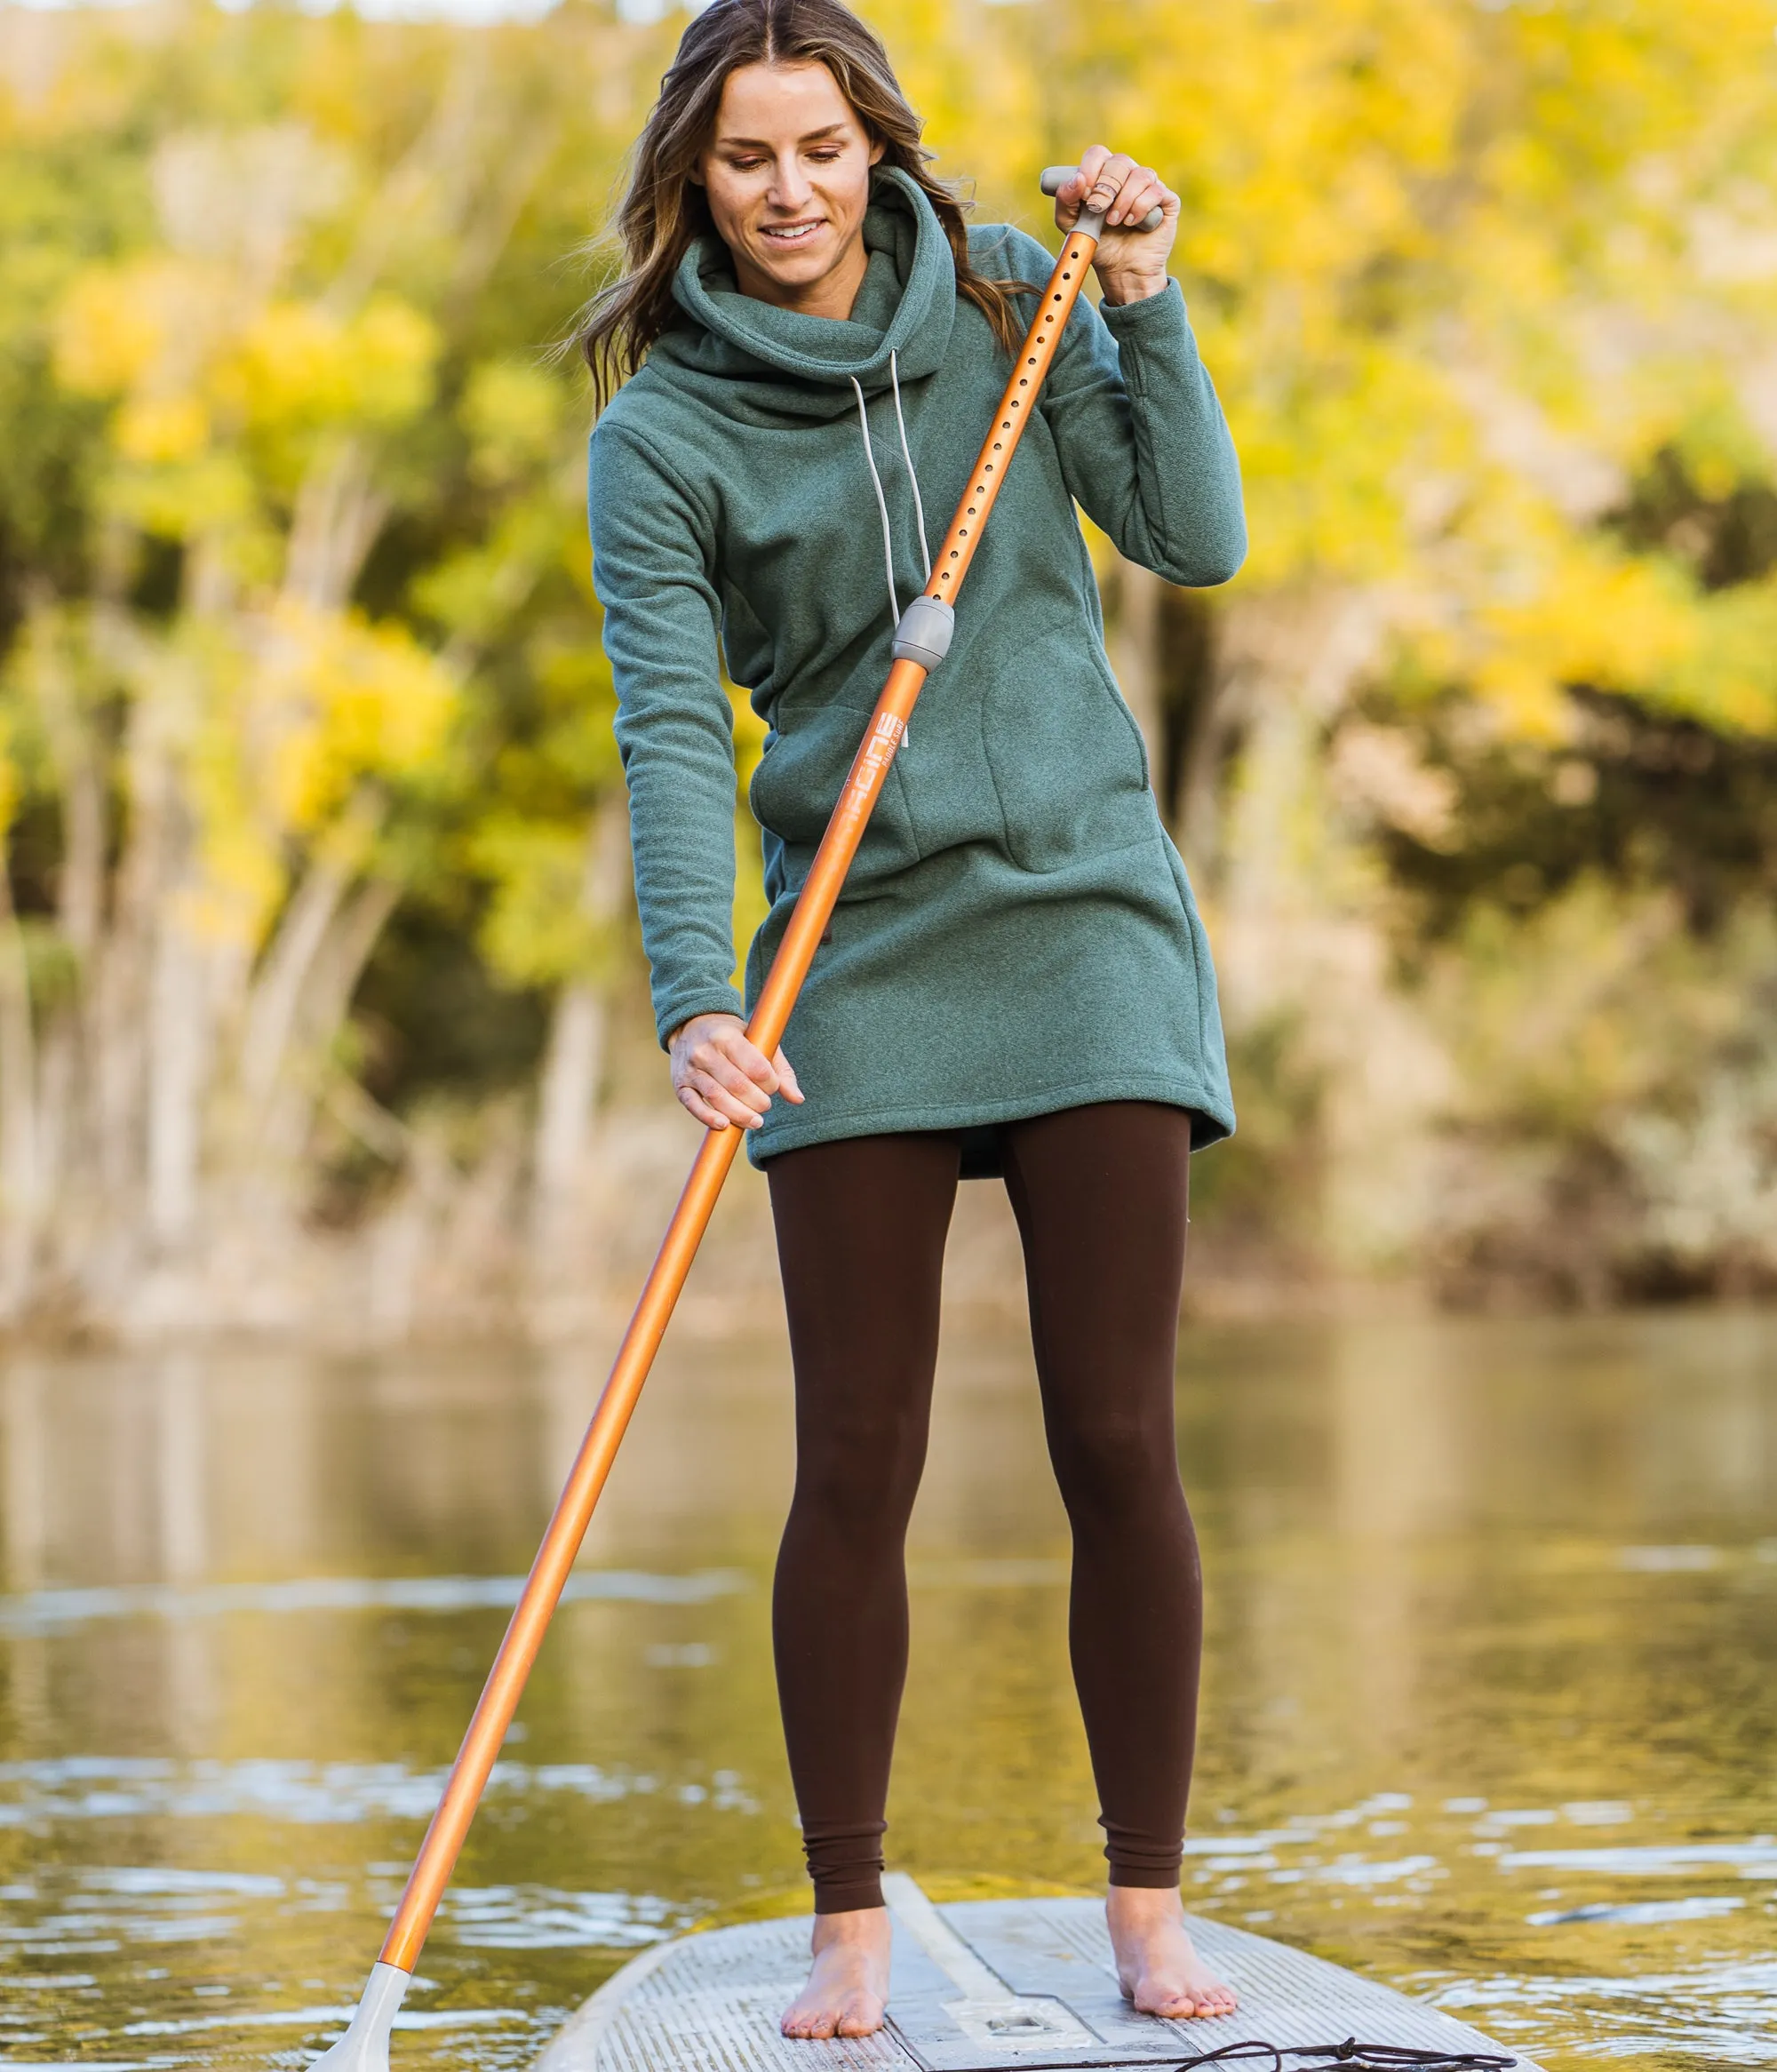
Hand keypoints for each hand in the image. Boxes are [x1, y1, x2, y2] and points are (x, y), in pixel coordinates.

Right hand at [668, 1012, 802, 1131]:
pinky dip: (709, 1118)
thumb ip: (780, 1069)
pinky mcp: (681, 1085)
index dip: (770, 1083)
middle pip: (737, 1085)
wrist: (691, 1026)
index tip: (773, 1087)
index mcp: (727, 1037)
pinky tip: (725, 1125)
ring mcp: (691, 1069)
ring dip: (739, 1115)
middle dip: (757, 1102)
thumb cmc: (733, 1036)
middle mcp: (706, 1052)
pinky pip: (693, 1105)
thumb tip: (798, 1099)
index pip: (756, 1067)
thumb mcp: (758, 1041)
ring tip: (755, 1121)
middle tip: (765, 1107)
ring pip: (717, 1097)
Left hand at [1052, 146, 1178, 305]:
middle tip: (1098, 210)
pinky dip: (1141, 207)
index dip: (1091, 169)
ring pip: (1139, 175)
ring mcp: (1149, 186)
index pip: (1098, 154)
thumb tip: (1077, 179)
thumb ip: (1065, 202)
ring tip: (1115, 222)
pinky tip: (1132, 223)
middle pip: (1119, 161)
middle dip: (1106, 187)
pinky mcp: (1166, 200)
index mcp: (1104, 175)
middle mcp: (1128, 175)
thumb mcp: (1072, 226)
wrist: (1122, 271)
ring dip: (1124, 200)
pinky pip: (1156, 191)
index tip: (1085, 192)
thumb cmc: (1099, 245)